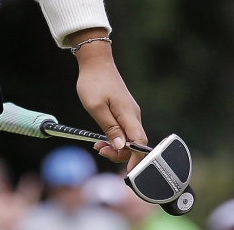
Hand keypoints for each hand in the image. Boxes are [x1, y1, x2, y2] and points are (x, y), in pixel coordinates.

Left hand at [70, 29, 147, 169]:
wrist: (95, 62)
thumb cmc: (93, 82)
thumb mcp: (96, 107)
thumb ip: (109, 128)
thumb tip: (121, 147)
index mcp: (129, 116)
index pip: (139, 144)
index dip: (136, 160)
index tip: (127, 172)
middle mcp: (133, 116)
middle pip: (136, 144)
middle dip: (121, 154)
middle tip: (100, 151)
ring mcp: (130, 113)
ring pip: (130, 138)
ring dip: (116, 146)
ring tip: (98, 146)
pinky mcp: (124, 111)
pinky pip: (125, 131)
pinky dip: (115, 138)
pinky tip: (102, 139)